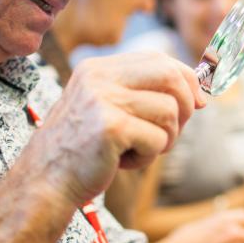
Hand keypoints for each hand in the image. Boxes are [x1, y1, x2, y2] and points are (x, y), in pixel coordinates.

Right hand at [27, 51, 204, 205]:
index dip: (187, 79)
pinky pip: (158, 139)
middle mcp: (99, 77)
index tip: (199, 102)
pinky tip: (122, 163)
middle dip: (186, 106)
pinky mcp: (110, 127)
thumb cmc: (82, 151)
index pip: (159, 59)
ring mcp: (103, 99)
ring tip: (137, 150)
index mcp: (97, 68)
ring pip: (170, 111)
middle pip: (171, 76)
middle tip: (171, 132)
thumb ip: (142, 95)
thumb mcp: (107, 110)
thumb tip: (200, 94)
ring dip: (164, 139)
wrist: (43, 184)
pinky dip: (148, 158)